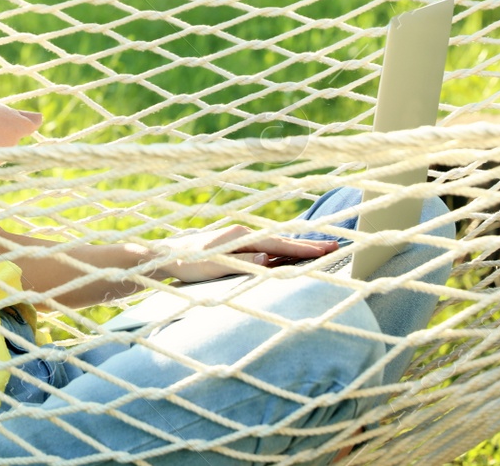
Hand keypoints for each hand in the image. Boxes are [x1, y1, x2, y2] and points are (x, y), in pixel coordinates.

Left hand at [156, 225, 338, 283]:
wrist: (164, 254)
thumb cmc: (188, 262)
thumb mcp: (215, 266)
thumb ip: (243, 262)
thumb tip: (270, 258)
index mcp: (241, 236)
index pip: (280, 243)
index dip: (305, 248)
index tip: (328, 250)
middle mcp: (244, 233)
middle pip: (282, 240)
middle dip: (308, 245)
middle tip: (335, 247)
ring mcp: (240, 237)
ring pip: (276, 242)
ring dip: (298, 246)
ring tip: (320, 250)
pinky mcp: (236, 244)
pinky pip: (266, 246)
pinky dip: (283, 250)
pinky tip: (290, 255)